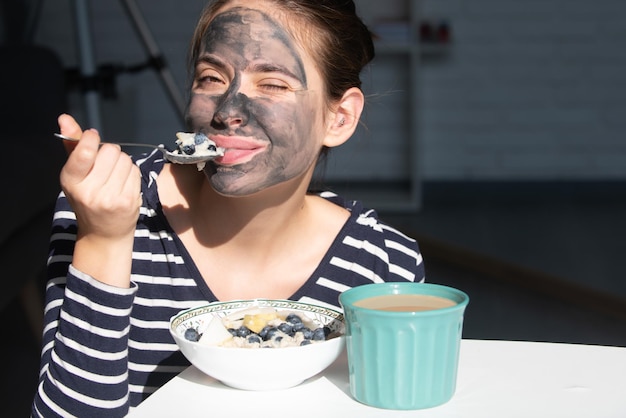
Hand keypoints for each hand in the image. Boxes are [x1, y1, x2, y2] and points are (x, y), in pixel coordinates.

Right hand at [58, 114, 140, 286]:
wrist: (104, 233)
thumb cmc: (88, 198)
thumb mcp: (75, 174)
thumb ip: (71, 145)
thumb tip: (65, 118)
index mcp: (71, 182)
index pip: (84, 152)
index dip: (91, 139)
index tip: (92, 138)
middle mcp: (89, 191)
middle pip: (109, 150)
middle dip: (109, 153)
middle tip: (105, 167)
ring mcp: (110, 197)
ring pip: (125, 159)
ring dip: (122, 163)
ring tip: (114, 177)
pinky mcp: (128, 201)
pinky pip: (135, 171)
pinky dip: (131, 173)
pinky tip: (123, 184)